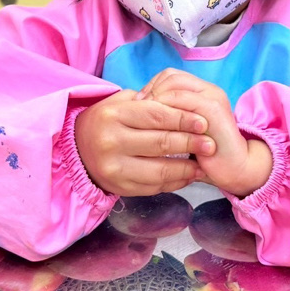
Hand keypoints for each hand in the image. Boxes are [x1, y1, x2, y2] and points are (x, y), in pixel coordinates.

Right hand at [75, 90, 215, 195]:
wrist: (78, 149)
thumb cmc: (108, 121)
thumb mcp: (121, 102)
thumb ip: (150, 102)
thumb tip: (187, 109)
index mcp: (114, 115)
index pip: (156, 116)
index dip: (183, 119)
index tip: (203, 122)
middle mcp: (111, 142)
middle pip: (161, 143)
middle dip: (191, 143)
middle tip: (211, 143)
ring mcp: (114, 168)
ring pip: (160, 171)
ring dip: (187, 169)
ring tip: (203, 164)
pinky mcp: (120, 188)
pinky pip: (154, 187)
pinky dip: (175, 183)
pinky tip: (188, 176)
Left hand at [137, 69, 271, 197]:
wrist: (235, 169)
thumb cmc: (205, 154)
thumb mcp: (184, 131)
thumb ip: (171, 116)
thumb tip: (140, 108)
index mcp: (202, 91)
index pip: (170, 76)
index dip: (151, 87)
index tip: (139, 107)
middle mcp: (209, 89)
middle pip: (171, 76)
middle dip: (150, 91)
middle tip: (138, 111)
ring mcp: (212, 97)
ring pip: (174, 85)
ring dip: (155, 98)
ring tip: (147, 118)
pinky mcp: (213, 109)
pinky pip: (182, 99)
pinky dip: (165, 108)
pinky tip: (157, 124)